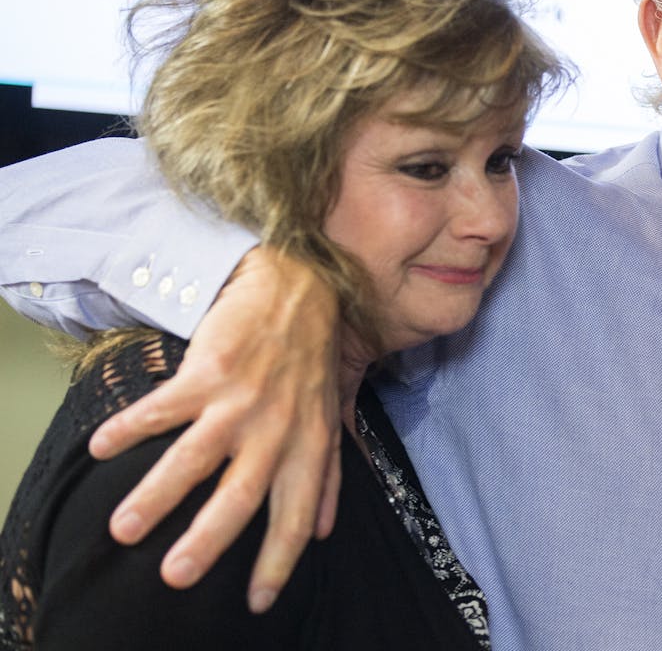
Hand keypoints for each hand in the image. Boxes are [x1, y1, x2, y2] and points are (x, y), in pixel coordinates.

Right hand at [88, 246, 341, 612]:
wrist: (298, 289)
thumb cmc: (312, 363)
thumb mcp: (330, 419)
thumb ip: (326, 476)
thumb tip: (321, 531)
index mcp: (307, 446)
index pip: (295, 516)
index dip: (280, 561)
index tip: (258, 602)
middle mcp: (275, 429)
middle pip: (241, 496)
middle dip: (208, 540)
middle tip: (176, 577)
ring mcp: (241, 400)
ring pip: (194, 457)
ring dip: (157, 495)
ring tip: (124, 530)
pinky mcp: (209, 370)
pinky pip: (163, 406)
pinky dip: (131, 427)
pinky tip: (101, 447)